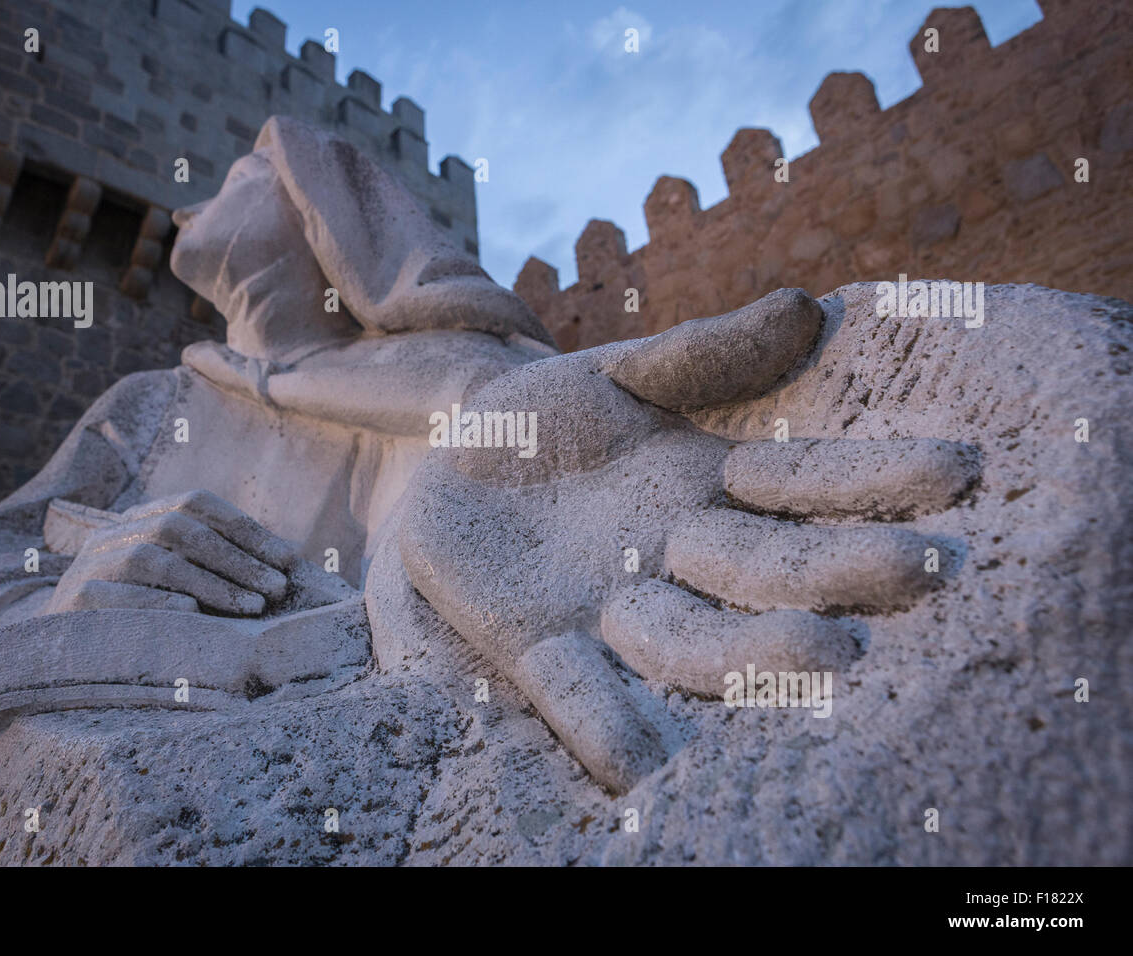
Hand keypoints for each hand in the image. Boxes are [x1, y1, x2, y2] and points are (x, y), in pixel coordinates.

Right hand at [44, 490, 296, 615]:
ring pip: (151, 561)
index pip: (196, 503)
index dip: (245, 528)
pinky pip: (115, 598)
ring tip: (252, 607)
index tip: (288, 558)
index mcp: (140, 519)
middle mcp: (112, 535)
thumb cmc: (138, 615)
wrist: (56, 648)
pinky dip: (157, 604)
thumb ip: (218, 564)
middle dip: (236, 559)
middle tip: (277, 589)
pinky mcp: (71, 604)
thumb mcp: (175, 581)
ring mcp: (87, 567)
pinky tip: (194, 616)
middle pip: (178, 529)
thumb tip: (288, 559)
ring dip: (209, 584)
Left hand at [397, 289, 977, 793]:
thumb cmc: (546, 416)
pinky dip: (602, 723)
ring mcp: (612, 613)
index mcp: (710, 490)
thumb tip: (802, 309)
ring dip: (749, 652)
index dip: (874, 478)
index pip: (805, 486)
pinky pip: (576, 692)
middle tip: (920, 569)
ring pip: (690, 641)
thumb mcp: (614, 374)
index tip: (954, 469)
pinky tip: (633, 765)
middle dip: (839, 570)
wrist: (447, 461)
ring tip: (818, 652)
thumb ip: (699, 356)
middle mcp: (681, 562)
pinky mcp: (538, 649)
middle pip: (767, 573)